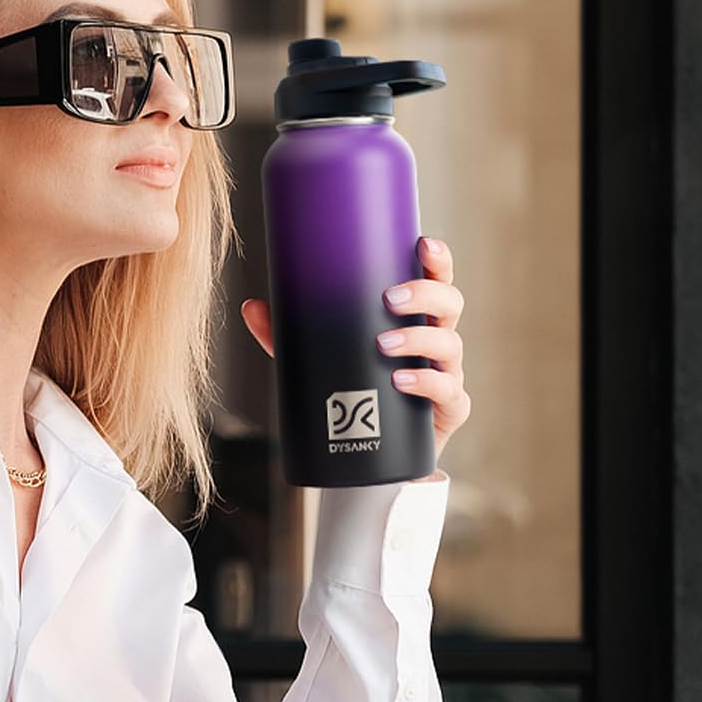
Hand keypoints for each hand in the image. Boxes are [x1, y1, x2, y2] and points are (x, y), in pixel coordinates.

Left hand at [240, 234, 469, 465]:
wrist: (375, 456)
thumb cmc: (358, 393)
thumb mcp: (321, 360)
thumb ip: (289, 334)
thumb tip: (251, 307)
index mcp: (415, 318)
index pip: (436, 280)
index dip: (437, 260)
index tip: (423, 244)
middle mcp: (437, 340)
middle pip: (450, 304)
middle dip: (425, 294)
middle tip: (389, 299)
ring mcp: (447, 374)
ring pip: (450, 344)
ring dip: (418, 338)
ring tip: (383, 343)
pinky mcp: (449, 410)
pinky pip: (450, 392)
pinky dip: (427, 382)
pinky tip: (401, 380)